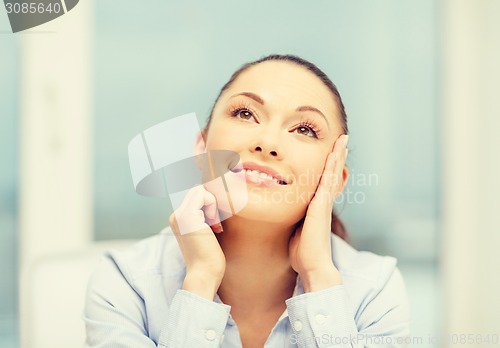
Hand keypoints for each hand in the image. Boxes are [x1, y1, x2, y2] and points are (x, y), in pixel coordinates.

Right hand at [169, 185, 224, 299]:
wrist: (204, 274)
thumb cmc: (210, 258)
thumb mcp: (206, 233)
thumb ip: (206, 218)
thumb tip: (218, 202)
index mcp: (178, 220)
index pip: (195, 196)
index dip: (209, 203)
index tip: (215, 224)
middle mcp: (176, 216)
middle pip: (197, 190)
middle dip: (211, 202)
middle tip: (215, 224)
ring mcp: (179, 215)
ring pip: (199, 190)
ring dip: (212, 204)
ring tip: (214, 226)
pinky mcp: (187, 215)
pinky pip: (203, 194)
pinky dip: (213, 205)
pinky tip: (213, 225)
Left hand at [289, 134, 348, 291]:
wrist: (313, 265)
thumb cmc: (303, 252)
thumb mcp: (297, 230)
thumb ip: (296, 219)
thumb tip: (288, 216)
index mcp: (318, 207)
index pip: (324, 181)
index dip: (329, 166)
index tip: (332, 151)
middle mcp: (323, 202)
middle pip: (332, 173)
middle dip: (337, 156)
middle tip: (342, 139)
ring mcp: (324, 203)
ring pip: (333, 174)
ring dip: (338, 156)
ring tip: (342, 140)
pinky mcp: (321, 206)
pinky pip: (328, 182)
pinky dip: (332, 167)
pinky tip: (334, 154)